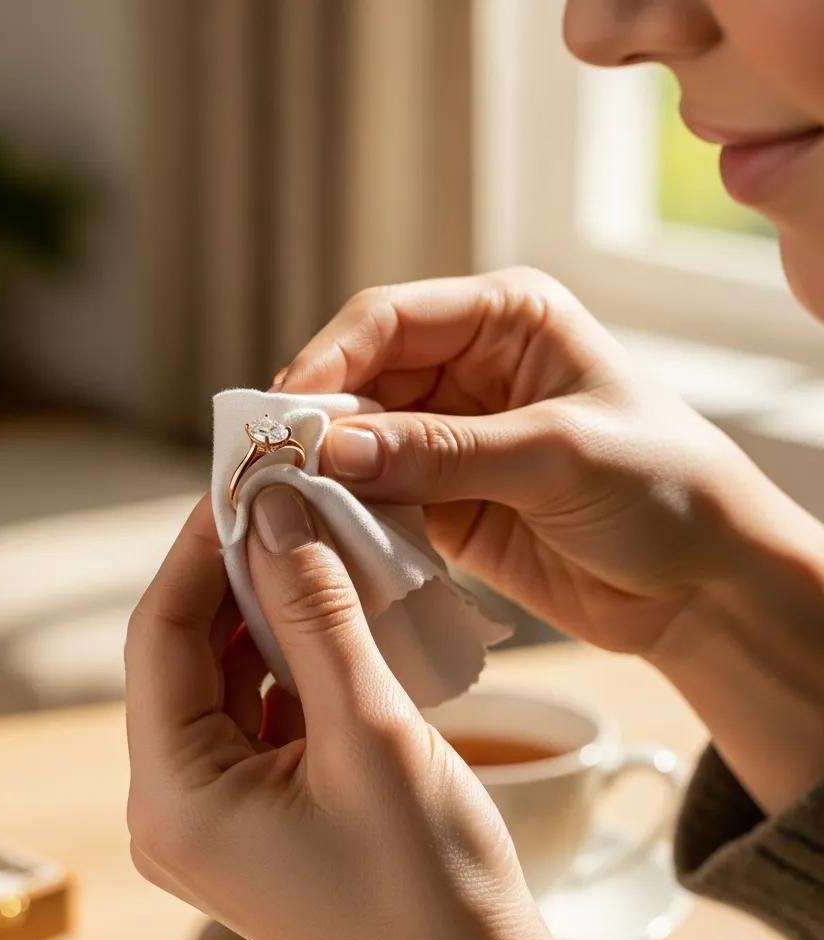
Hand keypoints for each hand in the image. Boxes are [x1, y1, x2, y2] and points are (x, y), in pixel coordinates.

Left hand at [125, 492, 600, 939]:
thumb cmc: (428, 889)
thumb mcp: (370, 734)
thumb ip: (318, 617)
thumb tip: (280, 517)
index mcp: (174, 797)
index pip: (160, 636)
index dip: (199, 549)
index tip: (241, 481)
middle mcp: (178, 801)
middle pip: (190, 650)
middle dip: (237, 571)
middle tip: (285, 498)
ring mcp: (219, 804)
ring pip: (229, 671)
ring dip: (270, 606)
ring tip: (314, 539)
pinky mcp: (261, 801)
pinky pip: (262, 702)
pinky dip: (294, 651)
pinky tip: (331, 607)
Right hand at [277, 268, 823, 812]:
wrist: (700, 586)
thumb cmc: (664, 489)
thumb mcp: (557, 454)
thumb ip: (442, 451)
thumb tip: (334, 450)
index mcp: (506, 320)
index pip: (390, 320)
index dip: (331, 359)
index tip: (287, 412)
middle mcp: (470, 369)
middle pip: (363, 380)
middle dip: (319, 421)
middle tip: (272, 466)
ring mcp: (452, 438)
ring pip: (361, 441)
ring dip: (327, 471)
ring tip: (290, 503)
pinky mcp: (444, 501)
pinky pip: (378, 497)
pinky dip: (351, 513)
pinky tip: (330, 532)